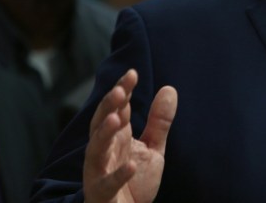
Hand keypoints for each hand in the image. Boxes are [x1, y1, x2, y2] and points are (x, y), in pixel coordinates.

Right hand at [83, 69, 177, 202]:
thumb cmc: (134, 182)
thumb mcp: (152, 148)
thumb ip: (159, 121)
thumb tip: (169, 88)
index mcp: (117, 137)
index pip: (117, 108)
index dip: (122, 91)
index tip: (132, 74)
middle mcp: (105, 150)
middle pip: (102, 123)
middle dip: (108, 106)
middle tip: (119, 90)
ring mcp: (99, 171)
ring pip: (96, 149)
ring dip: (103, 134)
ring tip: (116, 119)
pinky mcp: (102, 193)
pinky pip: (107, 183)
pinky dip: (117, 174)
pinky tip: (130, 165)